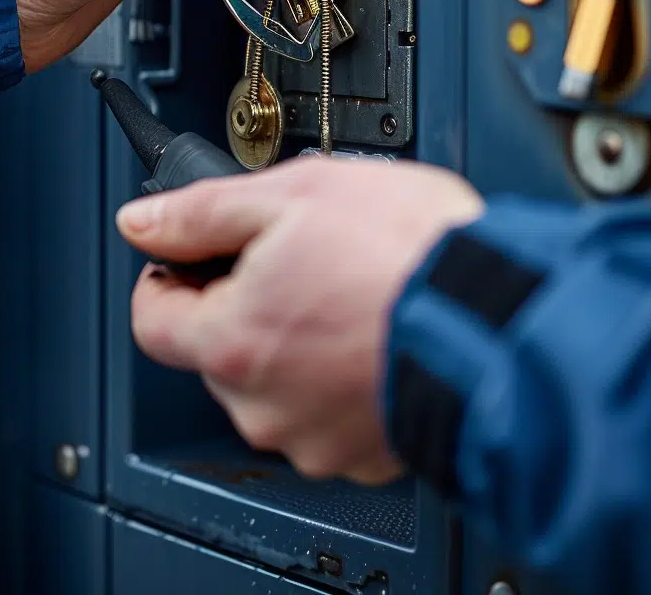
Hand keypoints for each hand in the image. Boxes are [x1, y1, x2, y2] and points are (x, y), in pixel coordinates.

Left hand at [116, 157, 485, 483]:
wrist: (506, 322)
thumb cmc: (412, 256)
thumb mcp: (297, 194)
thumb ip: (203, 212)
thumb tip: (144, 221)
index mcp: (234, 342)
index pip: (152, 320)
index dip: (168, 277)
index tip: (193, 258)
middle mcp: (265, 406)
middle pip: (220, 351)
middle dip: (249, 304)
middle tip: (303, 259)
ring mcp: (317, 438)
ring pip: (278, 384)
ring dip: (300, 343)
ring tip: (354, 293)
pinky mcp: (367, 455)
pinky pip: (331, 413)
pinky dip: (344, 377)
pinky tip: (378, 333)